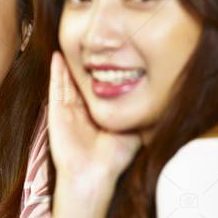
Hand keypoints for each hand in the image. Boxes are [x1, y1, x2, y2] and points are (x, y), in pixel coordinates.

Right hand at [48, 52, 140, 191]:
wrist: (93, 175)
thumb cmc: (112, 159)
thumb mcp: (133, 131)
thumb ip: (139, 115)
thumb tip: (161, 101)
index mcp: (96, 115)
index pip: (98, 87)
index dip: (102, 70)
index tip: (108, 52)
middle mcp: (80, 111)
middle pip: (80, 81)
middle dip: (83, 62)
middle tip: (88, 42)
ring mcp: (67, 111)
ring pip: (67, 81)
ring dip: (67, 63)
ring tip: (69, 41)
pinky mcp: (57, 113)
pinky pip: (56, 88)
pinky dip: (55, 72)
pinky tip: (58, 57)